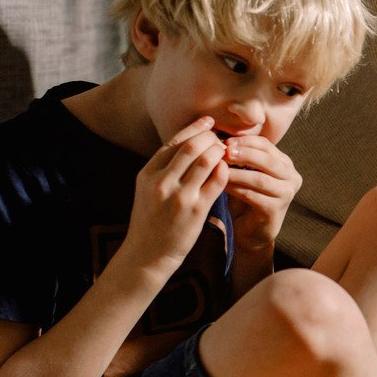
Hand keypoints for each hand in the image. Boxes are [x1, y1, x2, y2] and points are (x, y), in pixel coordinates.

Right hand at [123, 116, 227, 271]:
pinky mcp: (197, 209)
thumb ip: (163, 168)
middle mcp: (162, 181)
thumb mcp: (147, 189)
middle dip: (211, 137)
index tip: (209, 121)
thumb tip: (187, 143)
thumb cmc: (150, 220)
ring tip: (227, 152)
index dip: (195, 128)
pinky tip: (228, 169)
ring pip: (208, 159)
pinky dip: (226, 170)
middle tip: (221, 138)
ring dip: (221, 152)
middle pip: (193, 145)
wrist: (147, 254)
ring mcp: (180, 195)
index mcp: (148, 173)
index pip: (175, 140)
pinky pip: (218, 180)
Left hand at [222, 132, 300, 254]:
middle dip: (244, 154)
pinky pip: (254, 196)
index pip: (267, 146)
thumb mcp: (246, 173)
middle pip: (267, 160)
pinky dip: (237, 189)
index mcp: (285, 164)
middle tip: (224, 151)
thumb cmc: (246, 197)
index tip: (226, 141)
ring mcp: (287, 194)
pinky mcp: (276, 210)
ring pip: (260, 178)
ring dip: (238, 172)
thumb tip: (222, 137)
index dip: (246, 141)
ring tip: (220, 168)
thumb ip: (242, 157)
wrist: (250, 230)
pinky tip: (222, 185)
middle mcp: (291, 177)